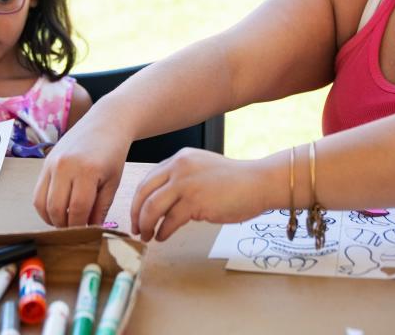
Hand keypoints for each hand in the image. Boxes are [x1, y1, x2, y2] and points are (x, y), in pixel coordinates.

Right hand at [33, 114, 132, 226]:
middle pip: (56, 209)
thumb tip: (91, 231)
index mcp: (86, 171)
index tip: (86, 234)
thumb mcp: (113, 182)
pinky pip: (37, 193)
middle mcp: (65, 166)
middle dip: (65, 226)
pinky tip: (58, 209)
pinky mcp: (45, 163)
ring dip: (52, 218)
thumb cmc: (113, 152)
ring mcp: (52, 163)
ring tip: (66, 221)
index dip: (81, 227)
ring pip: (42, 204)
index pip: (78, 210)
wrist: (105, 123)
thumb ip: (101, 208)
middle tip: (76, 230)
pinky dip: (45, 206)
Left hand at [131, 148, 271, 241]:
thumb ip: (182, 180)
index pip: (148, 179)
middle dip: (135, 214)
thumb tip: (162, 203)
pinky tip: (163, 237)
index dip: (138, 200)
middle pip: (143, 192)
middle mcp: (179, 167)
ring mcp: (186, 184)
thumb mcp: (202, 170)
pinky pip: (169, 220)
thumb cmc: (234, 181)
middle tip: (136, 228)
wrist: (258, 183)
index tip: (137, 214)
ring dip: (146, 225)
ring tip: (148, 236)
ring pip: (152, 207)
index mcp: (180, 158)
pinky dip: (163, 232)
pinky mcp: (195, 202)